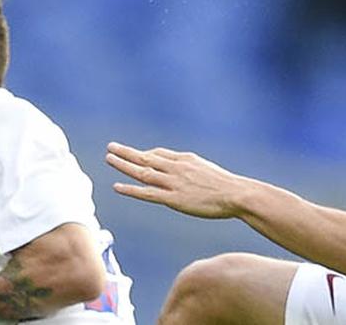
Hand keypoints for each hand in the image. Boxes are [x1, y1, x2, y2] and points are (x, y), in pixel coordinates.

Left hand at [105, 142, 245, 218]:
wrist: (236, 194)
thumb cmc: (226, 186)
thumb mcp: (206, 170)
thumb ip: (191, 169)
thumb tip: (184, 173)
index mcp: (185, 159)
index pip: (159, 153)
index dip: (144, 154)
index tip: (135, 155)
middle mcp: (176, 167)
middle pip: (146, 157)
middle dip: (127, 152)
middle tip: (111, 147)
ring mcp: (173, 182)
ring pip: (142, 172)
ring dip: (124, 164)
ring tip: (108, 158)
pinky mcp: (173, 198)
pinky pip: (147, 193)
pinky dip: (130, 189)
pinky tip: (117, 186)